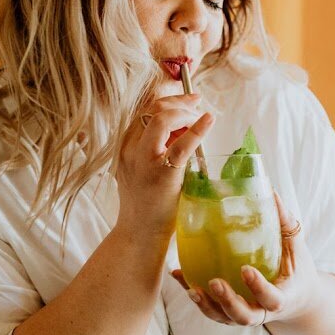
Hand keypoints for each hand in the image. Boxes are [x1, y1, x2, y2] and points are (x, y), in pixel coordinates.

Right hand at [115, 93, 214, 239]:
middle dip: (180, 102)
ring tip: (202, 118)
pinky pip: (181, 145)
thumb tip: (183, 132)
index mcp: (125, 146)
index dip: (169, 100)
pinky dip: (198, 129)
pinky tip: (209, 121)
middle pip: (153, 109)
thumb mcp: (141, 171)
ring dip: (187, 112)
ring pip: (162, 118)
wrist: (138, 234)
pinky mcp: (162, 174)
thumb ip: (156, 150)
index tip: (188, 100)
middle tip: (199, 104)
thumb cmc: (146, 206)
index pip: (145, 110)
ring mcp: (144, 160)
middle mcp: (130, 148)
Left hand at [170, 191, 321, 326]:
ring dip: (206, 305)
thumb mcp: (296, 248)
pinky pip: (208, 307)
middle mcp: (261, 311)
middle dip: (227, 301)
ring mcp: (242, 314)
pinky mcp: (227, 312)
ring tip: (192, 288)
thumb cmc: (295, 270)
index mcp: (282, 298)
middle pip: (243, 316)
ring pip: (222, 317)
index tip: (245, 269)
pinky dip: (191, 291)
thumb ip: (285, 224)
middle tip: (214, 283)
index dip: (258, 287)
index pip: (272, 298)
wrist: (296, 299)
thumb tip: (270, 191)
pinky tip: (178, 274)